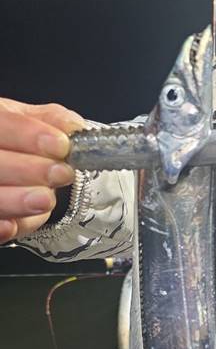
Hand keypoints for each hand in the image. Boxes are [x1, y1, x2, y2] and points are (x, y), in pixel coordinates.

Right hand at [0, 96, 77, 225]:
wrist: (6, 165)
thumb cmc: (12, 141)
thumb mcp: (26, 121)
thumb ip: (49, 120)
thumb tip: (75, 127)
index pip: (3, 126)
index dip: (28, 135)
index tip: (60, 145)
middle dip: (30, 170)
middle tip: (61, 174)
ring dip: (19, 200)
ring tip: (46, 199)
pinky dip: (0, 228)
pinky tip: (11, 226)